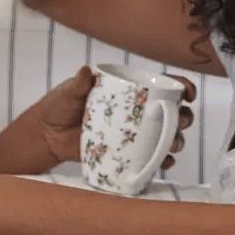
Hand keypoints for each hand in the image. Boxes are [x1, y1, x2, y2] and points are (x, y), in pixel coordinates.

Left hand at [35, 68, 195, 166]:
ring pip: (165, 136)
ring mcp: (133, 134)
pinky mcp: (125, 153)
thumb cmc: (58, 106)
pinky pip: (149, 158)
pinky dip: (160, 161)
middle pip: (172, 112)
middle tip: (178, 122)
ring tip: (172, 145)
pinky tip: (164, 163)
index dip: (181, 86)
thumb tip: (85, 71)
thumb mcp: (68, 92)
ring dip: (176, 140)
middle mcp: (136, 111)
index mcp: (128, 91)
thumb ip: (78, 84)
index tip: (188, 93)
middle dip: (183, 117)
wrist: (46, 135)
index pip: (162, 84)